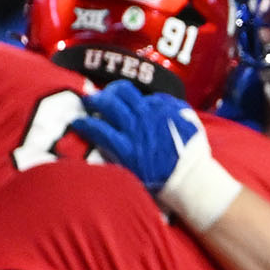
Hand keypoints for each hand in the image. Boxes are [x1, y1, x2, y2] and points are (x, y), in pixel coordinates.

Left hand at [72, 79, 237, 225]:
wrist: (189, 178)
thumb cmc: (192, 154)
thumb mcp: (190, 121)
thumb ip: (173, 108)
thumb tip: (158, 101)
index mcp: (162, 106)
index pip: (138, 94)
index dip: (126, 95)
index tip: (120, 99)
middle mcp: (146, 113)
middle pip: (121, 92)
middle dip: (108, 92)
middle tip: (99, 96)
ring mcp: (134, 130)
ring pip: (108, 106)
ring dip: (94, 101)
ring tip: (86, 102)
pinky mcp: (124, 149)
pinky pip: (100, 130)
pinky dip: (86, 124)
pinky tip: (76, 123)